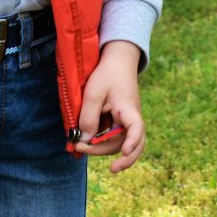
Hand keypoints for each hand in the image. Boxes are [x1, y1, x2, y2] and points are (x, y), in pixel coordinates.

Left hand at [73, 40, 146, 171]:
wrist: (118, 62)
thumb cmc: (107, 75)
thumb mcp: (93, 93)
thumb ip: (88, 117)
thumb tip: (85, 141)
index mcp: (128, 109)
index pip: (136, 128)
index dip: (133, 141)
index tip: (125, 152)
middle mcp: (131, 119)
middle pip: (129, 144)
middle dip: (107, 153)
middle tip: (81, 150)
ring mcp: (127, 122)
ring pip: (120, 144)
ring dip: (101, 149)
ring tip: (80, 145)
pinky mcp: (120, 123)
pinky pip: (114, 138)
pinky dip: (101, 143)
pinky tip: (87, 140)